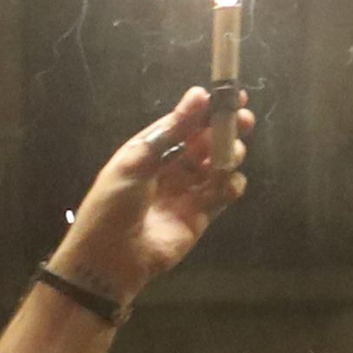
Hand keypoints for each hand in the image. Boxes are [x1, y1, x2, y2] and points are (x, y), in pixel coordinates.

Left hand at [53, 86, 252, 306]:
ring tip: (232, 153)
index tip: (230, 95)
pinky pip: (222, 195)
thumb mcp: (137, 161)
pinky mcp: (199, 217)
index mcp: (150, 151)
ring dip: (229, 155)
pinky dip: (231, 186)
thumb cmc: (113, 204)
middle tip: (242, 119)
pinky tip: (230, 182)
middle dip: (224, 129)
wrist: (110, 257)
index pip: (184, 123)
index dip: (207, 110)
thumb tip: (199, 94)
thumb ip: (172, 130)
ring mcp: (186, 192)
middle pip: (205, 142)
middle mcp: (170, 168)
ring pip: (217, 166)